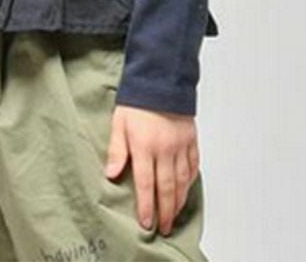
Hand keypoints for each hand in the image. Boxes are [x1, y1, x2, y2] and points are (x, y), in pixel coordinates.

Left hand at [103, 105, 199, 235]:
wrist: (161, 77)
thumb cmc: (137, 99)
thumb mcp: (119, 122)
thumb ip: (117, 150)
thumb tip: (111, 174)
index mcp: (145, 146)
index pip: (147, 184)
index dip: (147, 206)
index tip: (146, 222)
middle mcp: (165, 148)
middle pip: (167, 187)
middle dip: (166, 211)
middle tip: (164, 227)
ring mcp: (181, 144)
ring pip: (183, 180)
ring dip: (179, 200)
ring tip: (175, 214)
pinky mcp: (191, 138)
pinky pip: (194, 164)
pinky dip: (191, 179)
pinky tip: (187, 188)